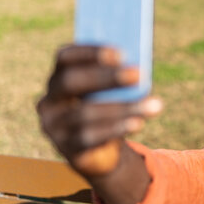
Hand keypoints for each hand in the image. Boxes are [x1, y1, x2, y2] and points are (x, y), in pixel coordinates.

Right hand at [37, 45, 161, 175]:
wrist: (102, 151)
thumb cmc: (108, 109)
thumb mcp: (112, 92)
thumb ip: (120, 78)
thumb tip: (139, 71)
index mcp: (59, 77)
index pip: (65, 57)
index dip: (90, 53)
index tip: (121, 54)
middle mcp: (50, 100)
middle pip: (71, 82)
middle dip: (106, 77)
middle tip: (138, 74)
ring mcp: (54, 126)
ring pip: (84, 113)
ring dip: (123, 107)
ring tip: (154, 104)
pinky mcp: (66, 148)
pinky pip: (89, 137)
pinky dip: (116, 128)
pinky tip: (138, 123)